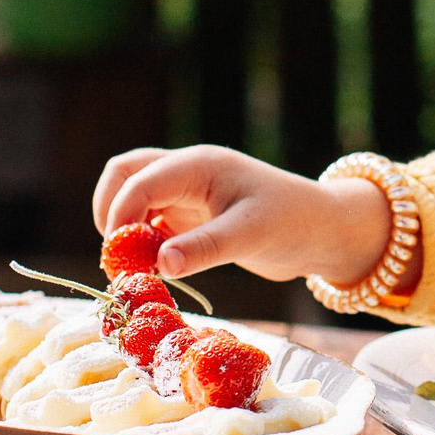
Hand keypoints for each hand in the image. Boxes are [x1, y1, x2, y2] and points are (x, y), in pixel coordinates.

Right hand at [92, 144, 392, 286]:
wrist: (323, 230)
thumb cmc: (293, 222)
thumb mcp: (251, 235)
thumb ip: (205, 248)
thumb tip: (159, 265)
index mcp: (199, 165)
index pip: (139, 179)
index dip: (120, 214)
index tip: (119, 257)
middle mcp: (187, 172)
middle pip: (125, 174)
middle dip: (111, 211)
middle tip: (117, 257)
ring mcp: (187, 192)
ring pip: (134, 196)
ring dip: (124, 226)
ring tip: (133, 267)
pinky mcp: (191, 216)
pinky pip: (151, 221)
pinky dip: (141, 241)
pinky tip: (153, 269)